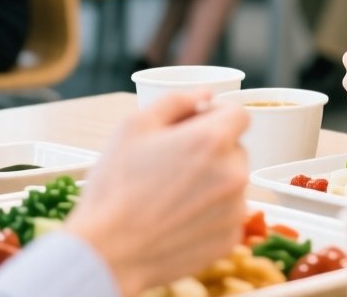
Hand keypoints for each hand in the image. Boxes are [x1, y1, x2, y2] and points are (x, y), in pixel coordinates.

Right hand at [64, 94, 249, 296]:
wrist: (108, 253)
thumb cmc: (115, 187)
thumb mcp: (133, 127)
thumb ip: (176, 101)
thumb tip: (205, 94)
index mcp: (212, 140)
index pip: (239, 113)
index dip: (216, 115)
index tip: (195, 126)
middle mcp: (234, 173)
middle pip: (235, 149)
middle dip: (212, 150)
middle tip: (174, 163)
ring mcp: (235, 209)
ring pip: (232, 182)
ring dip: (212, 181)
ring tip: (172, 194)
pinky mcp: (230, 237)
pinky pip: (227, 213)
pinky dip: (210, 212)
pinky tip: (178, 217)